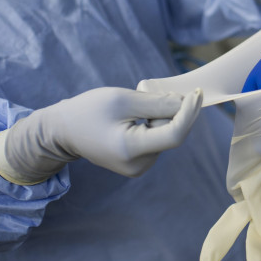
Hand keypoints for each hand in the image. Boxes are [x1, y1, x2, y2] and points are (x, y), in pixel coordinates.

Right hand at [0, 87, 202, 184]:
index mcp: (130, 149)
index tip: (197, 93)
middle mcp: (138, 164)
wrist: (63, 131)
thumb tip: (186, 103)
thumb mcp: (122, 99)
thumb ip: (157, 103)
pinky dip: (155, 125)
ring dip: (162, 118)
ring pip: (166, 136)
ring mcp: (139, 167)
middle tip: (154, 93)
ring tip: (134, 110)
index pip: (175, 134)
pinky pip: (158, 140)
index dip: (189, 112)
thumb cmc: (88, 111)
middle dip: (174, 111)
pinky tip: (135, 120)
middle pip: (172, 134)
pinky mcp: (139, 164)